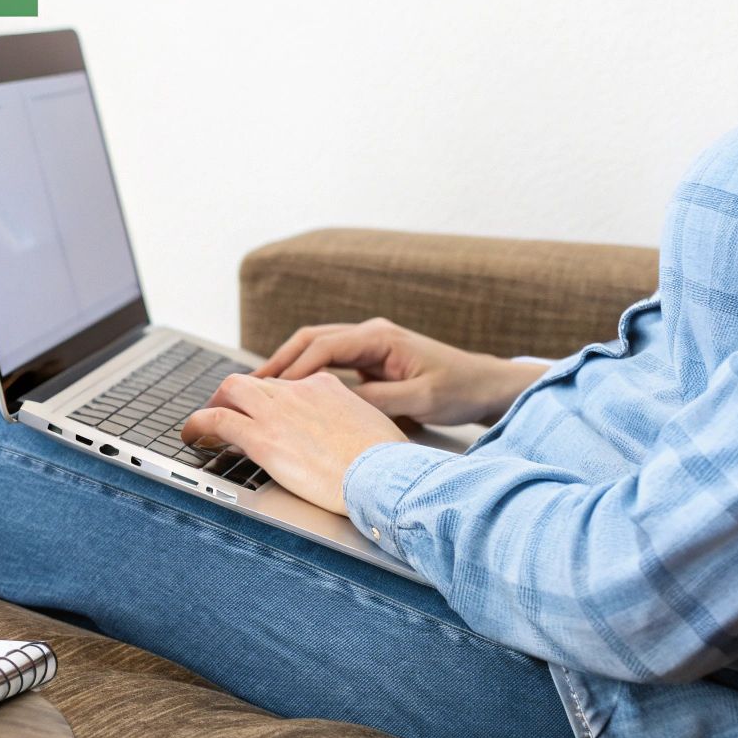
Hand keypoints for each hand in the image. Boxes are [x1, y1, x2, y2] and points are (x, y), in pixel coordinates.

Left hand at [181, 372, 404, 514]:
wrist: (385, 475)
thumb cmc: (387, 463)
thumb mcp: (371, 428)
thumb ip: (349, 426)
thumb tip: (348, 440)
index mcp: (325, 387)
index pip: (287, 384)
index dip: (270, 400)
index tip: (264, 413)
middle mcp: (299, 391)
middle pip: (255, 382)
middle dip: (235, 396)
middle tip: (226, 414)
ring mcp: (279, 412)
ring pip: (231, 390)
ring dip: (213, 405)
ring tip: (203, 425)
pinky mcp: (263, 437)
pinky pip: (217, 420)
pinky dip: (197, 424)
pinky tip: (191, 436)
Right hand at [254, 318, 549, 425]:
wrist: (486, 385)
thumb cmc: (460, 389)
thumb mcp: (420, 400)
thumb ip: (378, 400)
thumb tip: (336, 403)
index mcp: (380, 337)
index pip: (324, 346)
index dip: (294, 367)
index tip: (272, 389)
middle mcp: (371, 334)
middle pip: (312, 339)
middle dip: (280, 360)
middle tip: (252, 384)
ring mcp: (370, 346)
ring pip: (318, 348)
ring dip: (290, 365)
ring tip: (262, 388)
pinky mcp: (372, 361)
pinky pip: (331, 362)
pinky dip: (308, 373)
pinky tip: (294, 392)